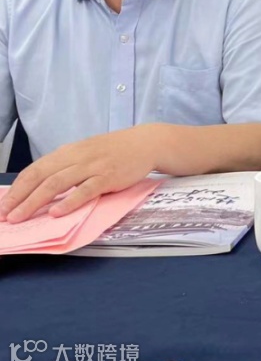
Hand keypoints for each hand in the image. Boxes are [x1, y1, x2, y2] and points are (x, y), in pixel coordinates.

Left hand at [0, 125, 161, 222]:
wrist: (145, 142)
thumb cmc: (115, 151)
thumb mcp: (86, 152)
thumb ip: (67, 166)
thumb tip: (42, 186)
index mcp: (68, 152)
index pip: (35, 169)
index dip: (17, 188)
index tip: (4, 205)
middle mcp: (77, 157)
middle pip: (41, 176)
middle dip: (20, 197)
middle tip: (6, 215)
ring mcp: (92, 167)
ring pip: (57, 183)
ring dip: (35, 201)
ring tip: (21, 217)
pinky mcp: (108, 177)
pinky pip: (85, 190)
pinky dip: (69, 201)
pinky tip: (57, 212)